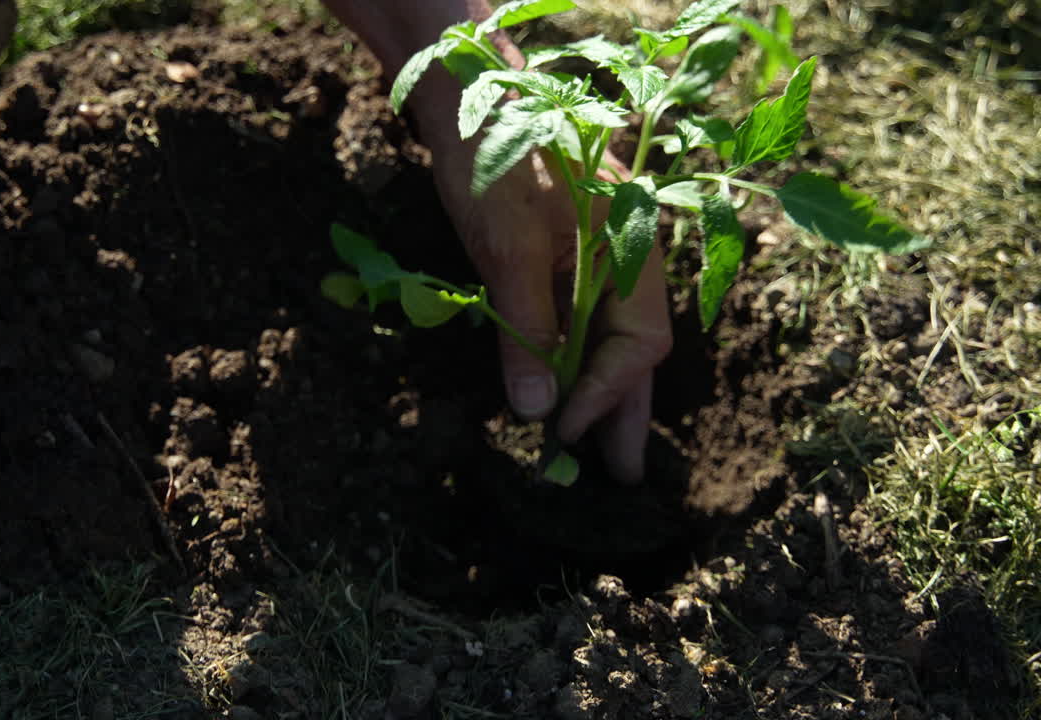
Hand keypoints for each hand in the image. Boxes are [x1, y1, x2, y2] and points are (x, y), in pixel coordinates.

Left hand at [318, 0, 672, 480]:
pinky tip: (563, 390)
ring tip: (597, 452)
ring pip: (608, 337)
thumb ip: (527, 330)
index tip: (565, 436)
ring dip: (600, 393)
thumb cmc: (491, 154)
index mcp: (630, 246)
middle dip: (623, 411)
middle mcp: (625, 254)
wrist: (466, 89)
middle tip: (622, 476)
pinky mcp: (562, 254)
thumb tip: (536, 411)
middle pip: (634, 348)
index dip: (604, 396)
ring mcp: (596, 254)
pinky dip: (572, 359)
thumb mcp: (505, 247)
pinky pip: (580, 319)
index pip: (637, 344)